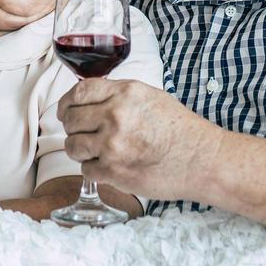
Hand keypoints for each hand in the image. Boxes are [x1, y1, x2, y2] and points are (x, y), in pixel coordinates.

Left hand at [57, 78, 220, 202]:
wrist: (200, 159)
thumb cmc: (179, 128)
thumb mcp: (149, 96)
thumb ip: (118, 95)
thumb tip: (90, 99)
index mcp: (123, 93)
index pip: (78, 93)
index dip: (67, 103)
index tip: (65, 111)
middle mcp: (114, 116)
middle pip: (71, 120)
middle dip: (72, 127)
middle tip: (80, 133)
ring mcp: (112, 145)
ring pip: (73, 146)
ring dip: (79, 149)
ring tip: (94, 151)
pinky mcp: (114, 172)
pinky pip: (86, 170)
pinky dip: (93, 169)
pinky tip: (107, 166)